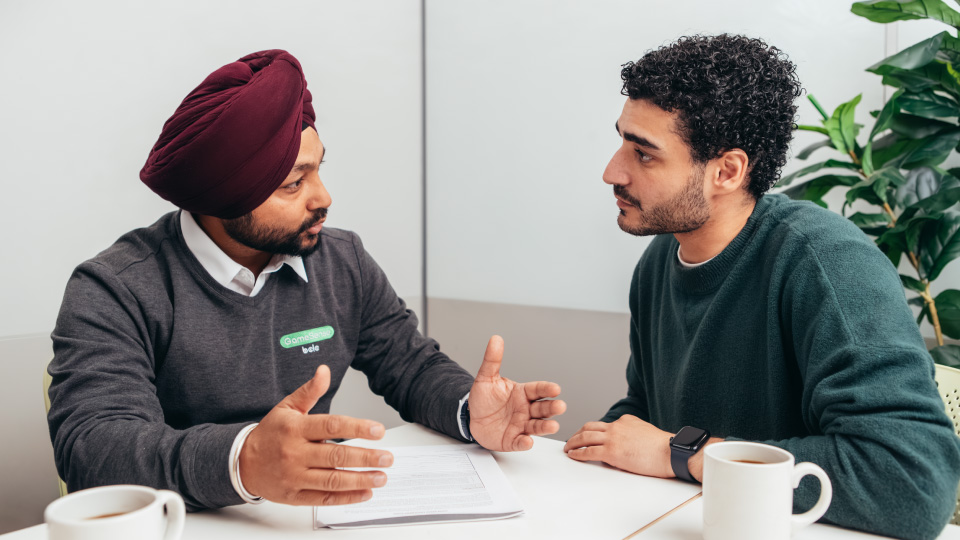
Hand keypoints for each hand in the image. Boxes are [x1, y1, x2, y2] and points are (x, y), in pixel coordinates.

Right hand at [239, 365, 394, 505]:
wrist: (242, 463)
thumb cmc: (270, 433)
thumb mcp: (287, 407)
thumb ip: (309, 391)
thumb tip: (324, 371)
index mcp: (295, 428)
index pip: (331, 426)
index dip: (357, 428)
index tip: (378, 431)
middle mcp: (295, 453)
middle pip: (336, 456)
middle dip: (366, 458)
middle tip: (387, 458)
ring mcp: (294, 476)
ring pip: (332, 480)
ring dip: (360, 480)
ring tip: (381, 476)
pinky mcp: (294, 496)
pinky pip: (324, 498)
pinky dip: (346, 498)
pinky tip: (364, 493)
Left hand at [469, 335, 565, 450]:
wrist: (471, 418)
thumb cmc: (483, 398)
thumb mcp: (486, 378)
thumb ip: (492, 360)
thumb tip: (495, 339)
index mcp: (522, 393)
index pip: (537, 390)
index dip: (546, 389)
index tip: (555, 388)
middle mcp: (525, 409)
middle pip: (542, 408)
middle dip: (552, 408)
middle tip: (560, 406)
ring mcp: (521, 425)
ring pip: (537, 426)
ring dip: (545, 426)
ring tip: (553, 426)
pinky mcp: (513, 440)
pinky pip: (520, 442)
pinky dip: (525, 443)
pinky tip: (528, 441)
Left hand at [563, 415, 673, 477]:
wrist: (671, 452)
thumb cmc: (664, 447)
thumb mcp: (644, 432)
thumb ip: (631, 434)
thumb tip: (623, 445)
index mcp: (625, 420)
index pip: (604, 424)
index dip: (592, 431)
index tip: (586, 436)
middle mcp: (616, 426)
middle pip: (589, 427)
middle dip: (578, 434)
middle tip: (571, 440)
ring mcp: (613, 438)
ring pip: (585, 437)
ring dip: (573, 442)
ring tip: (567, 448)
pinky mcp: (611, 451)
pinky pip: (588, 451)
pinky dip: (578, 453)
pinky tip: (573, 456)